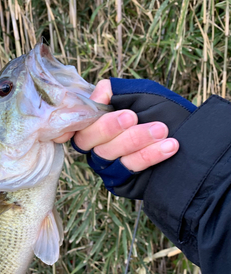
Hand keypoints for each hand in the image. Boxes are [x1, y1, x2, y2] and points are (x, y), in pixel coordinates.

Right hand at [54, 79, 178, 171]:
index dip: (84, 119)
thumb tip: (99, 93)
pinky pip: (128, 169)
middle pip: (87, 139)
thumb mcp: (142, 93)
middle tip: (134, 117)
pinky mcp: (120, 182)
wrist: (193, 138)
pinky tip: (169, 146)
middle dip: (109, 127)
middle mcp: (97, 145)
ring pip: (108, 154)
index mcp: (96, 122)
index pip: (79, 122)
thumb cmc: (165, 112)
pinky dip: (149, 156)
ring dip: (135, 140)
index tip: (112, 113)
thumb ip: (116, 91)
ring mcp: (107, 165)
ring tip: (161, 130)